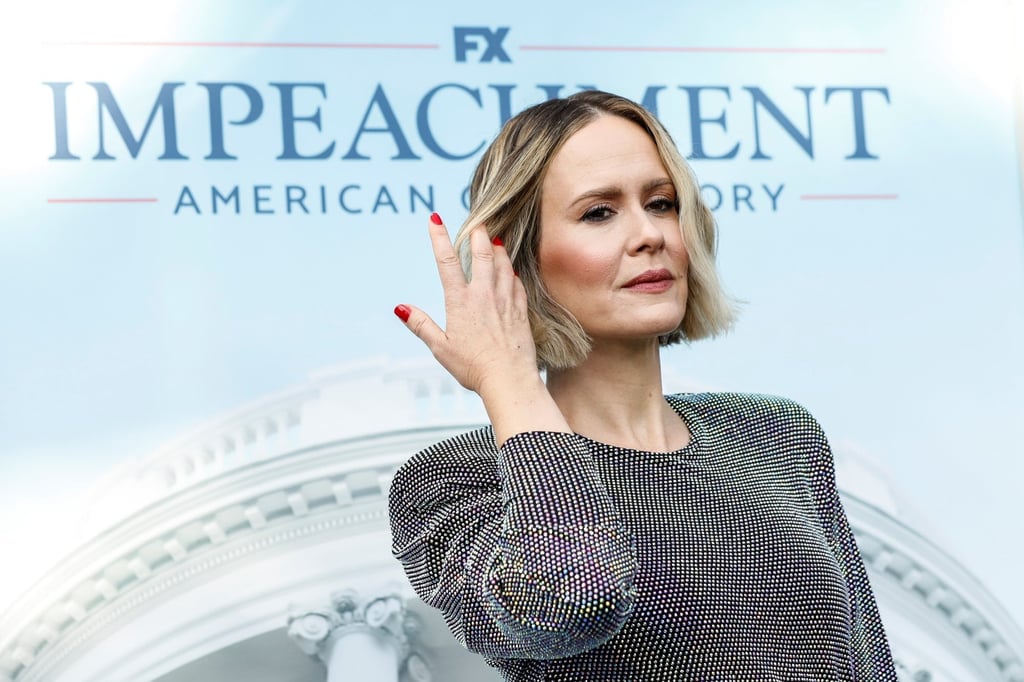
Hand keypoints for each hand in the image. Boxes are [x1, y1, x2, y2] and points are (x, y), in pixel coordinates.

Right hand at [395, 212, 537, 396]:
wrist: (509, 379)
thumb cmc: (473, 367)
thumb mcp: (440, 347)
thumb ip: (421, 325)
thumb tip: (401, 307)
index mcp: (460, 302)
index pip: (447, 262)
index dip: (439, 238)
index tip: (434, 219)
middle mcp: (484, 295)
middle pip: (482, 255)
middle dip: (477, 234)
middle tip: (477, 221)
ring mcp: (505, 301)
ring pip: (502, 265)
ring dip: (497, 249)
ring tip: (494, 238)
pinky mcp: (521, 310)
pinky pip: (517, 283)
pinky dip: (512, 272)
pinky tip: (510, 270)